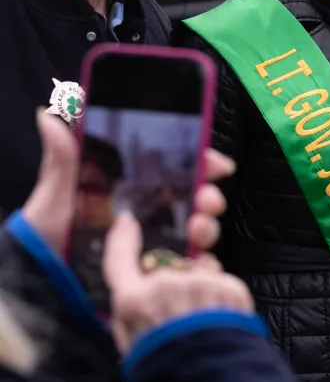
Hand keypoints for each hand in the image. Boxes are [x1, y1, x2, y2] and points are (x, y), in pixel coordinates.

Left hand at [21, 110, 234, 253]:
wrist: (38, 291)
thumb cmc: (43, 241)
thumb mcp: (53, 197)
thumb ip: (61, 159)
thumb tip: (47, 115)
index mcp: (130, 189)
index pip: (177, 169)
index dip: (202, 162)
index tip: (216, 163)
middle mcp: (148, 215)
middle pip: (195, 199)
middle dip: (210, 196)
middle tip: (208, 200)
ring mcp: (155, 245)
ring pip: (198, 231)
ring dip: (207, 227)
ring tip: (198, 230)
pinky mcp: (155, 274)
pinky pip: (188, 267)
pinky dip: (201, 265)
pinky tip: (199, 263)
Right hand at [102, 213, 253, 352]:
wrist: (208, 376)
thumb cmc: (164, 363)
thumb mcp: (130, 342)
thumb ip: (131, 311)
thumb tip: (136, 293)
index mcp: (134, 300)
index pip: (120, 260)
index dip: (122, 239)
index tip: (127, 222)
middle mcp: (166, 283)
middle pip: (170, 270)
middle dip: (178, 284)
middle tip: (183, 313)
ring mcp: (200, 281)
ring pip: (200, 276)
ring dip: (202, 293)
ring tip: (203, 323)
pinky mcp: (229, 285)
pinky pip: (223, 284)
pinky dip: (222, 300)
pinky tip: (220, 320)